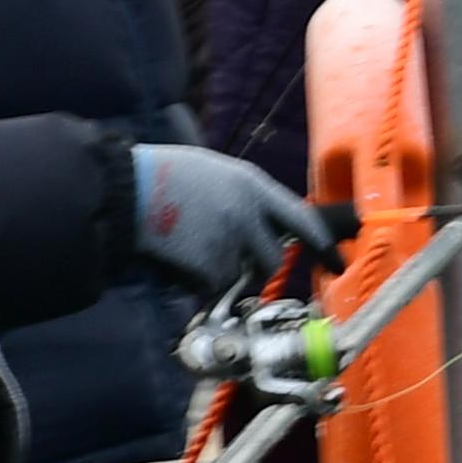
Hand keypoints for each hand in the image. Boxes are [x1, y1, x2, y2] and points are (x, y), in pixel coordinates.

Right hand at [130, 143, 346, 293]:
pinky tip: (177, 263)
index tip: (336, 262)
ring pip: (242, 278)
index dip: (322, 243)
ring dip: (224, 277)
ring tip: (192, 254)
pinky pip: (213, 289)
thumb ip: (245, 198)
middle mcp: (249, 213)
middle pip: (273, 260)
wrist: (125, 190)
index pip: (302, 219)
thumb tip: (263, 223)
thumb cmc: (163, 177)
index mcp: (253, 185)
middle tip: (231, 265)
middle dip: (257, 269)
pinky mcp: (208, 266)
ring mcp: (230, 241)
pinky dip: (198, 287)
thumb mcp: (215, 174)